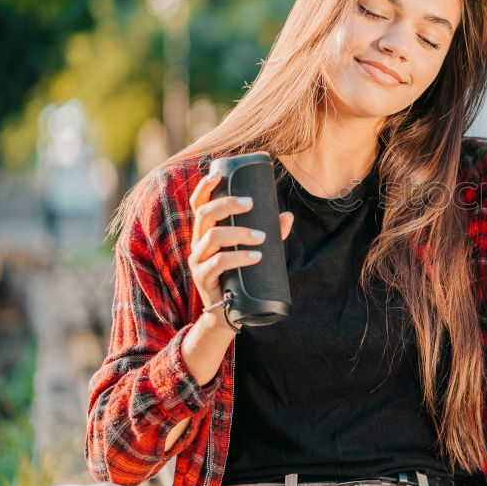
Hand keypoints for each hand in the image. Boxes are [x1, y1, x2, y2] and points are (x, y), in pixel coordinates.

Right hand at [188, 171, 293, 311]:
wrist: (230, 311)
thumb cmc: (242, 275)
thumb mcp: (255, 250)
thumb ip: (270, 233)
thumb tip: (288, 216)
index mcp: (207, 231)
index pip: (199, 204)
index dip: (204, 187)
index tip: (218, 174)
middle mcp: (198, 242)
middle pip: (205, 214)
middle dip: (227, 204)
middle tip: (251, 203)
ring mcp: (198, 260)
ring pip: (212, 236)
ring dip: (239, 233)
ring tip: (262, 237)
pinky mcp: (203, 278)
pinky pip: (218, 263)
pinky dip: (238, 257)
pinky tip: (255, 256)